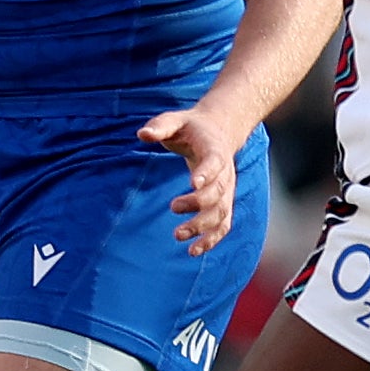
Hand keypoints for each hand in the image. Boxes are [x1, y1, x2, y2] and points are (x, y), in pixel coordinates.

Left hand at [138, 98, 253, 254]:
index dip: (206, 173)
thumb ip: (160, 126)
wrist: (218, 132)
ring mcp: (227, 191)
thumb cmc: (190, 127)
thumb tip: (142, 134)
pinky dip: (212, 239)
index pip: (214, 162)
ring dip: (203, 227)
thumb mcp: (175, 119)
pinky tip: (193, 251)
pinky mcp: (224, 203)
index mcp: (215, 150)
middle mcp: (225, 173)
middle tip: (173, 207)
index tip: (193, 183)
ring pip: (221, 213)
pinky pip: (223, 225)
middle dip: (198, 203)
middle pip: (217, 192)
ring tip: (178, 235)